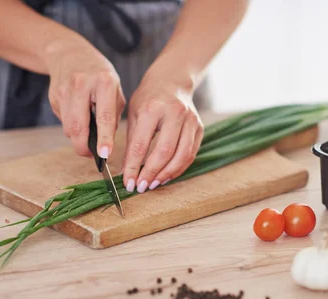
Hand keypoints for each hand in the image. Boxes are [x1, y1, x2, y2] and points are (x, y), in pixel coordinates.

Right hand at [45, 40, 124, 157]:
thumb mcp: (115, 89)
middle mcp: (82, 84)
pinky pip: (63, 120)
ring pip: (68, 127)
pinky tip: (77, 116)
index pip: (104, 117)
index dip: (104, 138)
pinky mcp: (53, 95)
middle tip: (91, 155)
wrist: (70, 53)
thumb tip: (105, 143)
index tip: (105, 154)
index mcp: (104, 82)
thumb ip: (113, 115)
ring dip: (77, 138)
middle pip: (78, 126)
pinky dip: (71, 126)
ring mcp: (65, 89)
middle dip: (83, 147)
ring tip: (86, 136)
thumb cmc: (100, 75)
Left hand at [123, 78, 203, 192]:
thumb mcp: (134, 115)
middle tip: (141, 187)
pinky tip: (166, 174)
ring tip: (154, 183)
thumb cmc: (148, 99)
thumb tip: (128, 172)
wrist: (171, 82)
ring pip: (181, 156)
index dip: (134, 168)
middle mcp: (174, 113)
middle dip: (151, 173)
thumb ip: (131, 144)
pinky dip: (178, 168)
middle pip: (164, 152)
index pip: (141, 145)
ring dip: (167, 174)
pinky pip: (190, 154)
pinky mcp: (199, 127)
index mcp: (152, 108)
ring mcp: (190, 120)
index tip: (128, 183)